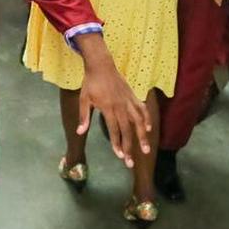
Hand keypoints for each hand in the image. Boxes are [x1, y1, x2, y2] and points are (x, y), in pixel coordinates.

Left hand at [74, 33, 150, 167]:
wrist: (101, 65)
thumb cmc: (90, 83)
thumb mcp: (83, 99)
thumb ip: (83, 116)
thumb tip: (80, 132)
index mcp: (108, 107)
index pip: (114, 130)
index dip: (117, 143)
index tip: (120, 156)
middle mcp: (120, 106)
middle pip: (127, 130)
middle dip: (129, 147)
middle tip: (130, 163)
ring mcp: (128, 101)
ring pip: (138, 121)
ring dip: (142, 136)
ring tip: (146, 150)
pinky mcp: (132, 96)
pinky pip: (142, 108)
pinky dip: (146, 118)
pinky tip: (148, 128)